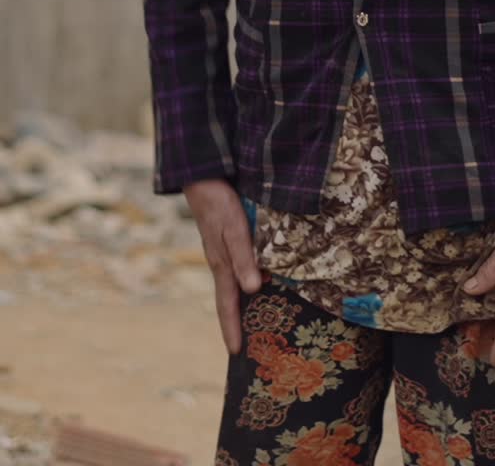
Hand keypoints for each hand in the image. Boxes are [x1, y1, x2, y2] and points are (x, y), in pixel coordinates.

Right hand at [183, 179, 260, 353]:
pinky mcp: (226, 240)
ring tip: (252, 322)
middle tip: (245, 347)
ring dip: (240, 305)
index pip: (227, 304)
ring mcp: (222, 252)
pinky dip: (243, 282)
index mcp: (221, 265)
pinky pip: (236, 268)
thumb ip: (242, 257)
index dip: (232, 328)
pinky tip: (253, 283)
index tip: (235, 353)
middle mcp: (221, 263)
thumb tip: (252, 290)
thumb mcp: (233, 229)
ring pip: (232, 285)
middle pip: (228, 300)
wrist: (204, 178)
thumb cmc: (219, 203)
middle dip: (235, 323)